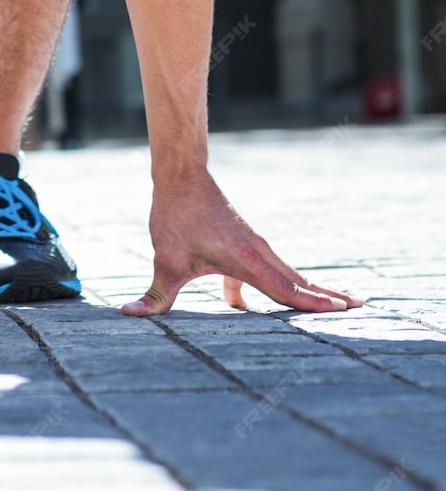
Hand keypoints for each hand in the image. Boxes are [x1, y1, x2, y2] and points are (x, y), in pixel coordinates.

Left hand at [122, 167, 363, 316]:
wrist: (181, 176)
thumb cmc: (176, 217)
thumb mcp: (166, 261)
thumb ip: (156, 295)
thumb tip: (130, 315)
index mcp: (246, 260)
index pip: (286, 289)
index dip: (312, 303)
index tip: (341, 311)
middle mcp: (258, 253)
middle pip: (299, 281)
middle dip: (327, 297)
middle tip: (359, 309)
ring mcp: (255, 247)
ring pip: (288, 274)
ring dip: (312, 290)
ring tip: (340, 304)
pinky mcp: (246, 243)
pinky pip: (272, 269)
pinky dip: (286, 283)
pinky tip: (277, 300)